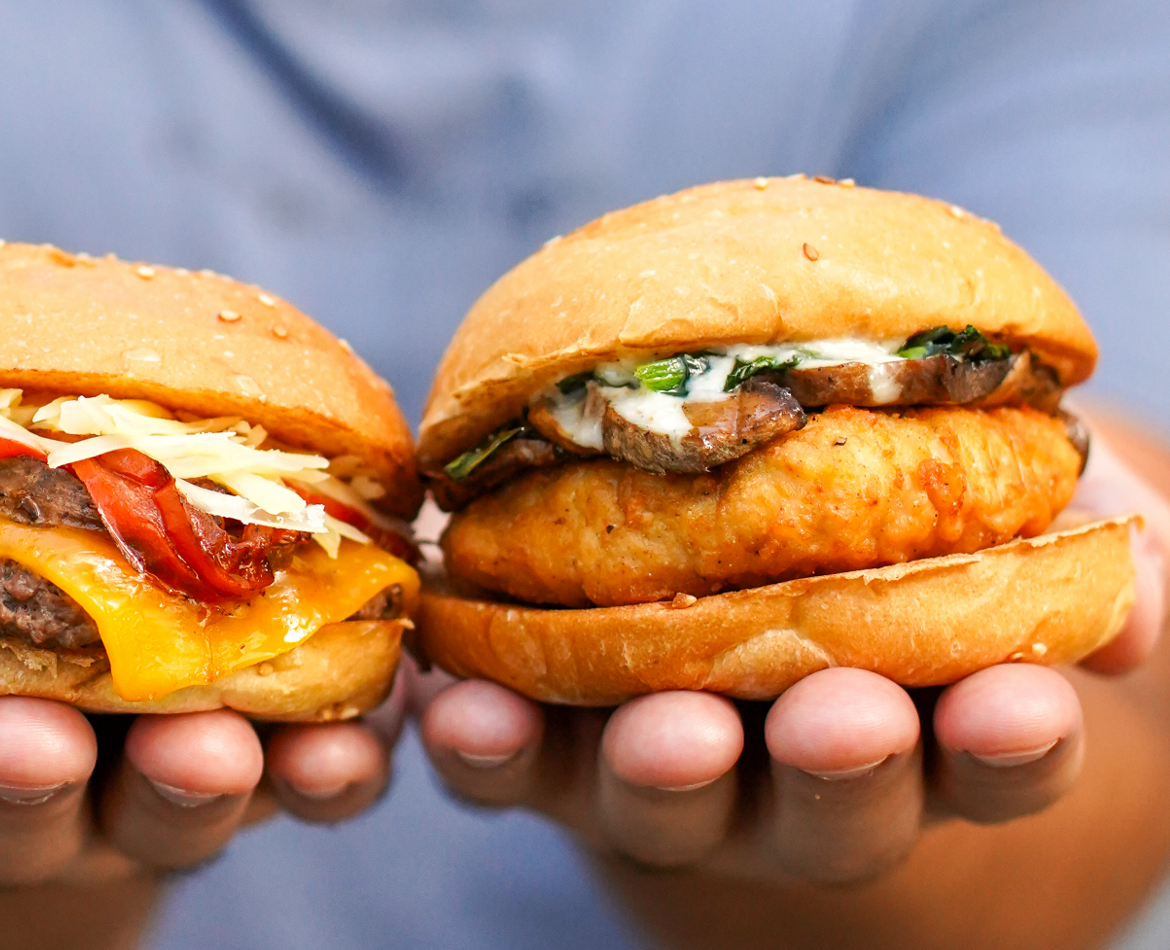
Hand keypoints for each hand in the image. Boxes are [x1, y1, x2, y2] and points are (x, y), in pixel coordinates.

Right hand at [0, 483, 399, 891]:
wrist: (39, 695)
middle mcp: (20, 792)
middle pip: (11, 814)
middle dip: (13, 781)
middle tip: (22, 747)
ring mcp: (141, 782)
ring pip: (167, 805)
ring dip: (192, 782)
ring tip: (214, 749)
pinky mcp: (260, 752)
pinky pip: (303, 776)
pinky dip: (329, 766)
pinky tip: (355, 736)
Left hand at [415, 437, 1168, 884]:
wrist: (729, 545)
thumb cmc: (892, 522)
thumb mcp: (997, 513)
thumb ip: (1073, 542)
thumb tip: (1138, 589)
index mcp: (925, 728)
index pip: (990, 758)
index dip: (1010, 744)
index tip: (1026, 706)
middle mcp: (792, 775)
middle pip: (822, 807)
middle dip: (838, 768)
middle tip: (846, 719)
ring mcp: (665, 765)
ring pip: (664, 799)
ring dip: (666, 771)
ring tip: (667, 729)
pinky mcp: (547, 743)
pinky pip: (513, 763)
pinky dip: (490, 747)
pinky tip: (464, 708)